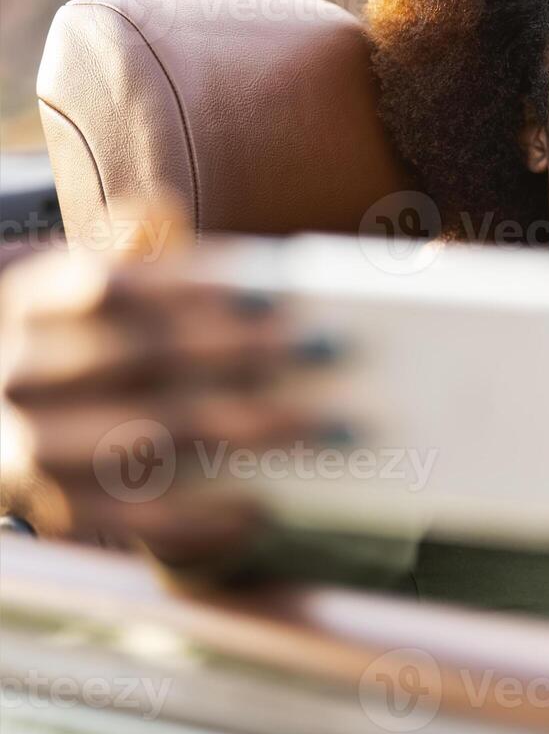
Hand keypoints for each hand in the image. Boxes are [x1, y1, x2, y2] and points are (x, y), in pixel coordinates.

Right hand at [0, 209, 308, 566]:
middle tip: (331, 350)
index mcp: (33, 302)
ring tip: (325, 426)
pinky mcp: (54, 511)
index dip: (196, 289)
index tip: (280, 296)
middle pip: (144, 358)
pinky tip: (263, 506)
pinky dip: (202, 517)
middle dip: (246, 353)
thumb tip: (161, 213)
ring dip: (246, 429)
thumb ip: (130, 252)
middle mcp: (22, 372)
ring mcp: (30, 446)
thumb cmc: (74, 342)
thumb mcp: (79, 286)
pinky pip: (134, 519)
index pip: (115, 287)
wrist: (4, 420)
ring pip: (147, 435)